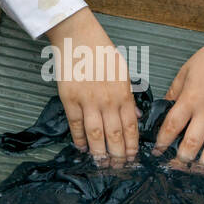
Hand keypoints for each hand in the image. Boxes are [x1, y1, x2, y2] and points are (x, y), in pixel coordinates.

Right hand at [44, 6, 140, 163]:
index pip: (130, 127)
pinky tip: (82, 148)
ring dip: (99, 152)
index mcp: (123, 93)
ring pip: (95, 134)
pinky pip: (75, 124)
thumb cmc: (102, 52)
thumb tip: (134, 116)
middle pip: (114, 135)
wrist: (78, 36)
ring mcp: (87, 100)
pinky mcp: (69, 98)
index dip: (131, 146)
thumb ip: (128, 95)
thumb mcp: (123, 72)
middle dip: (117, 155)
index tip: (132, 158)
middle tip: (118, 167)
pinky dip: (79, 138)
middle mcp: (107, 100)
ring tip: (101, 163)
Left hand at [152, 0, 203, 168]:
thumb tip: (165, 108)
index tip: (157, 152)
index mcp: (190, 98)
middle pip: (192, 143)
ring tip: (197, 169)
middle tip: (175, 167)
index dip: (162, 143)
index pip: (172, 127)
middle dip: (181, 159)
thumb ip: (175, 91)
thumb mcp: (186, 70)